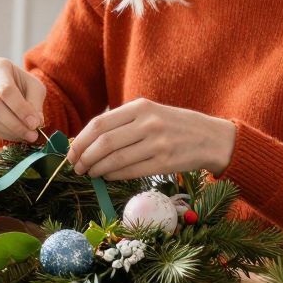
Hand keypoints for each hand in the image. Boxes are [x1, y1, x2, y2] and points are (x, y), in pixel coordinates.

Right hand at [0, 57, 45, 142]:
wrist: (10, 89)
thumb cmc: (23, 85)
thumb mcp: (36, 88)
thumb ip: (36, 104)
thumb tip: (34, 123)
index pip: (5, 89)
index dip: (21, 109)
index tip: (35, 123)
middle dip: (14, 123)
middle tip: (31, 134)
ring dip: (10, 131)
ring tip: (26, 135)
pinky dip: (1, 134)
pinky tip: (14, 134)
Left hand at [68, 98, 235, 178]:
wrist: (212, 137)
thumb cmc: (174, 125)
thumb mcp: (150, 113)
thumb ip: (122, 123)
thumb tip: (87, 141)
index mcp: (140, 107)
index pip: (99, 124)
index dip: (80, 140)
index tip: (71, 152)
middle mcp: (148, 123)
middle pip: (104, 143)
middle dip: (84, 157)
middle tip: (76, 167)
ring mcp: (158, 143)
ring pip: (115, 159)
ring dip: (96, 169)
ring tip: (90, 173)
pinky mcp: (165, 163)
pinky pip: (131, 171)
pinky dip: (114, 175)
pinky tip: (107, 176)